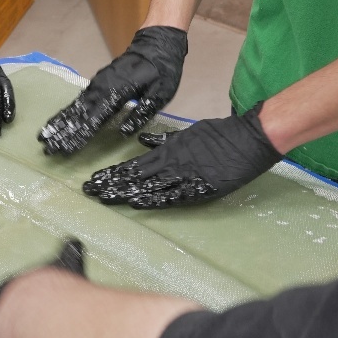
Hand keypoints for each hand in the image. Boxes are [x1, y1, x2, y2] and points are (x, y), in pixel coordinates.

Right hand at [39, 26, 187, 154]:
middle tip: (47, 149)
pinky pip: (79, 99)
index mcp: (118, 93)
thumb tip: (124, 132)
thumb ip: (142, 113)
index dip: (80, 136)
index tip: (65, 150)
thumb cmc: (162, 69)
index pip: (95, 120)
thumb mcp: (161, 93)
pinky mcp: (98, 81)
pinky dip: (67, 111)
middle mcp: (103, 88)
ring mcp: (98, 83)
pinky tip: (59, 120)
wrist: (156, 43)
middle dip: (62, 133)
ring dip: (60, 122)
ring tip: (44, 136)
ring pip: (75, 106)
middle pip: (79, 114)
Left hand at [82, 104, 279, 208]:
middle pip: (135, 177)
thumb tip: (143, 141)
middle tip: (89, 191)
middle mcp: (173, 164)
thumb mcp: (188, 133)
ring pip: (149, 187)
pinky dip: (154, 200)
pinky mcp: (200, 187)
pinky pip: (173, 196)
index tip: (95, 180)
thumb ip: (165, 140)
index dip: (113, 174)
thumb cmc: (219, 135)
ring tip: (104, 199)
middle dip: (111, 185)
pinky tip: (137, 204)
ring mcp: (185, 176)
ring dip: (126, 194)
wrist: (248, 140)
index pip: (134, 165)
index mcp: (170, 150)